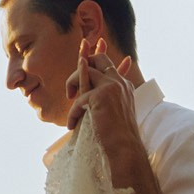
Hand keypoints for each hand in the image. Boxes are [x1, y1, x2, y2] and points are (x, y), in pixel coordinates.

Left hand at [66, 38, 141, 163]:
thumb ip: (101, 100)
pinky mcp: (100, 96)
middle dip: (82, 61)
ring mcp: (110, 87)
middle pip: (98, 58)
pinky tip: (71, 126)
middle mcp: (118, 82)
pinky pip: (78, 99)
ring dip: (72, 84)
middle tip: (73, 81)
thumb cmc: (117, 136)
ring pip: (84, 71)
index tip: (86, 45)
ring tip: (69, 98)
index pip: (108, 63)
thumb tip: (87, 100)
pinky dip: (72, 113)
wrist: (124, 148)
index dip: (96, 54)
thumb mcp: (111, 113)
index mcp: (122, 85)